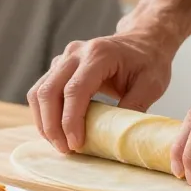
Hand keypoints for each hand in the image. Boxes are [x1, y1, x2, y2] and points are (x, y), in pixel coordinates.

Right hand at [27, 32, 174, 153]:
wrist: (142, 41)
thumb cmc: (148, 61)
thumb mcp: (151, 85)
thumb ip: (133, 108)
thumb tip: (116, 138)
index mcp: (99, 54)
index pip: (75, 90)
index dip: (71, 120)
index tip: (76, 145)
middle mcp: (76, 53)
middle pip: (49, 91)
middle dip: (52, 126)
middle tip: (65, 150)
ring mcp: (64, 58)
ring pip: (39, 92)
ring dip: (43, 122)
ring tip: (59, 144)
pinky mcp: (59, 66)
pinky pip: (41, 91)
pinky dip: (44, 113)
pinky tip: (56, 130)